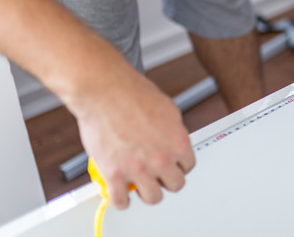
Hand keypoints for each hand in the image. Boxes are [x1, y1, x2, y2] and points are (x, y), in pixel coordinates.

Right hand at [71, 67, 194, 209]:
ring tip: (140, 186)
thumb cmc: (131, 94)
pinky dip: (121, 200)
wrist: (105, 91)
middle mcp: (162, 158)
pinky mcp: (115, 174)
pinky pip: (121, 201)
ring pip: (152, 198)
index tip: (172, 166)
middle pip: (175, 185)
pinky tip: (120, 193)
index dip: (178, 166)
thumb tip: (172, 139)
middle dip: (166, 180)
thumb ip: (173, 130)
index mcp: (178, 142)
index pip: (188, 166)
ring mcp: (139, 169)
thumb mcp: (167, 109)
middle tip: (157, 176)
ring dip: (147, 193)